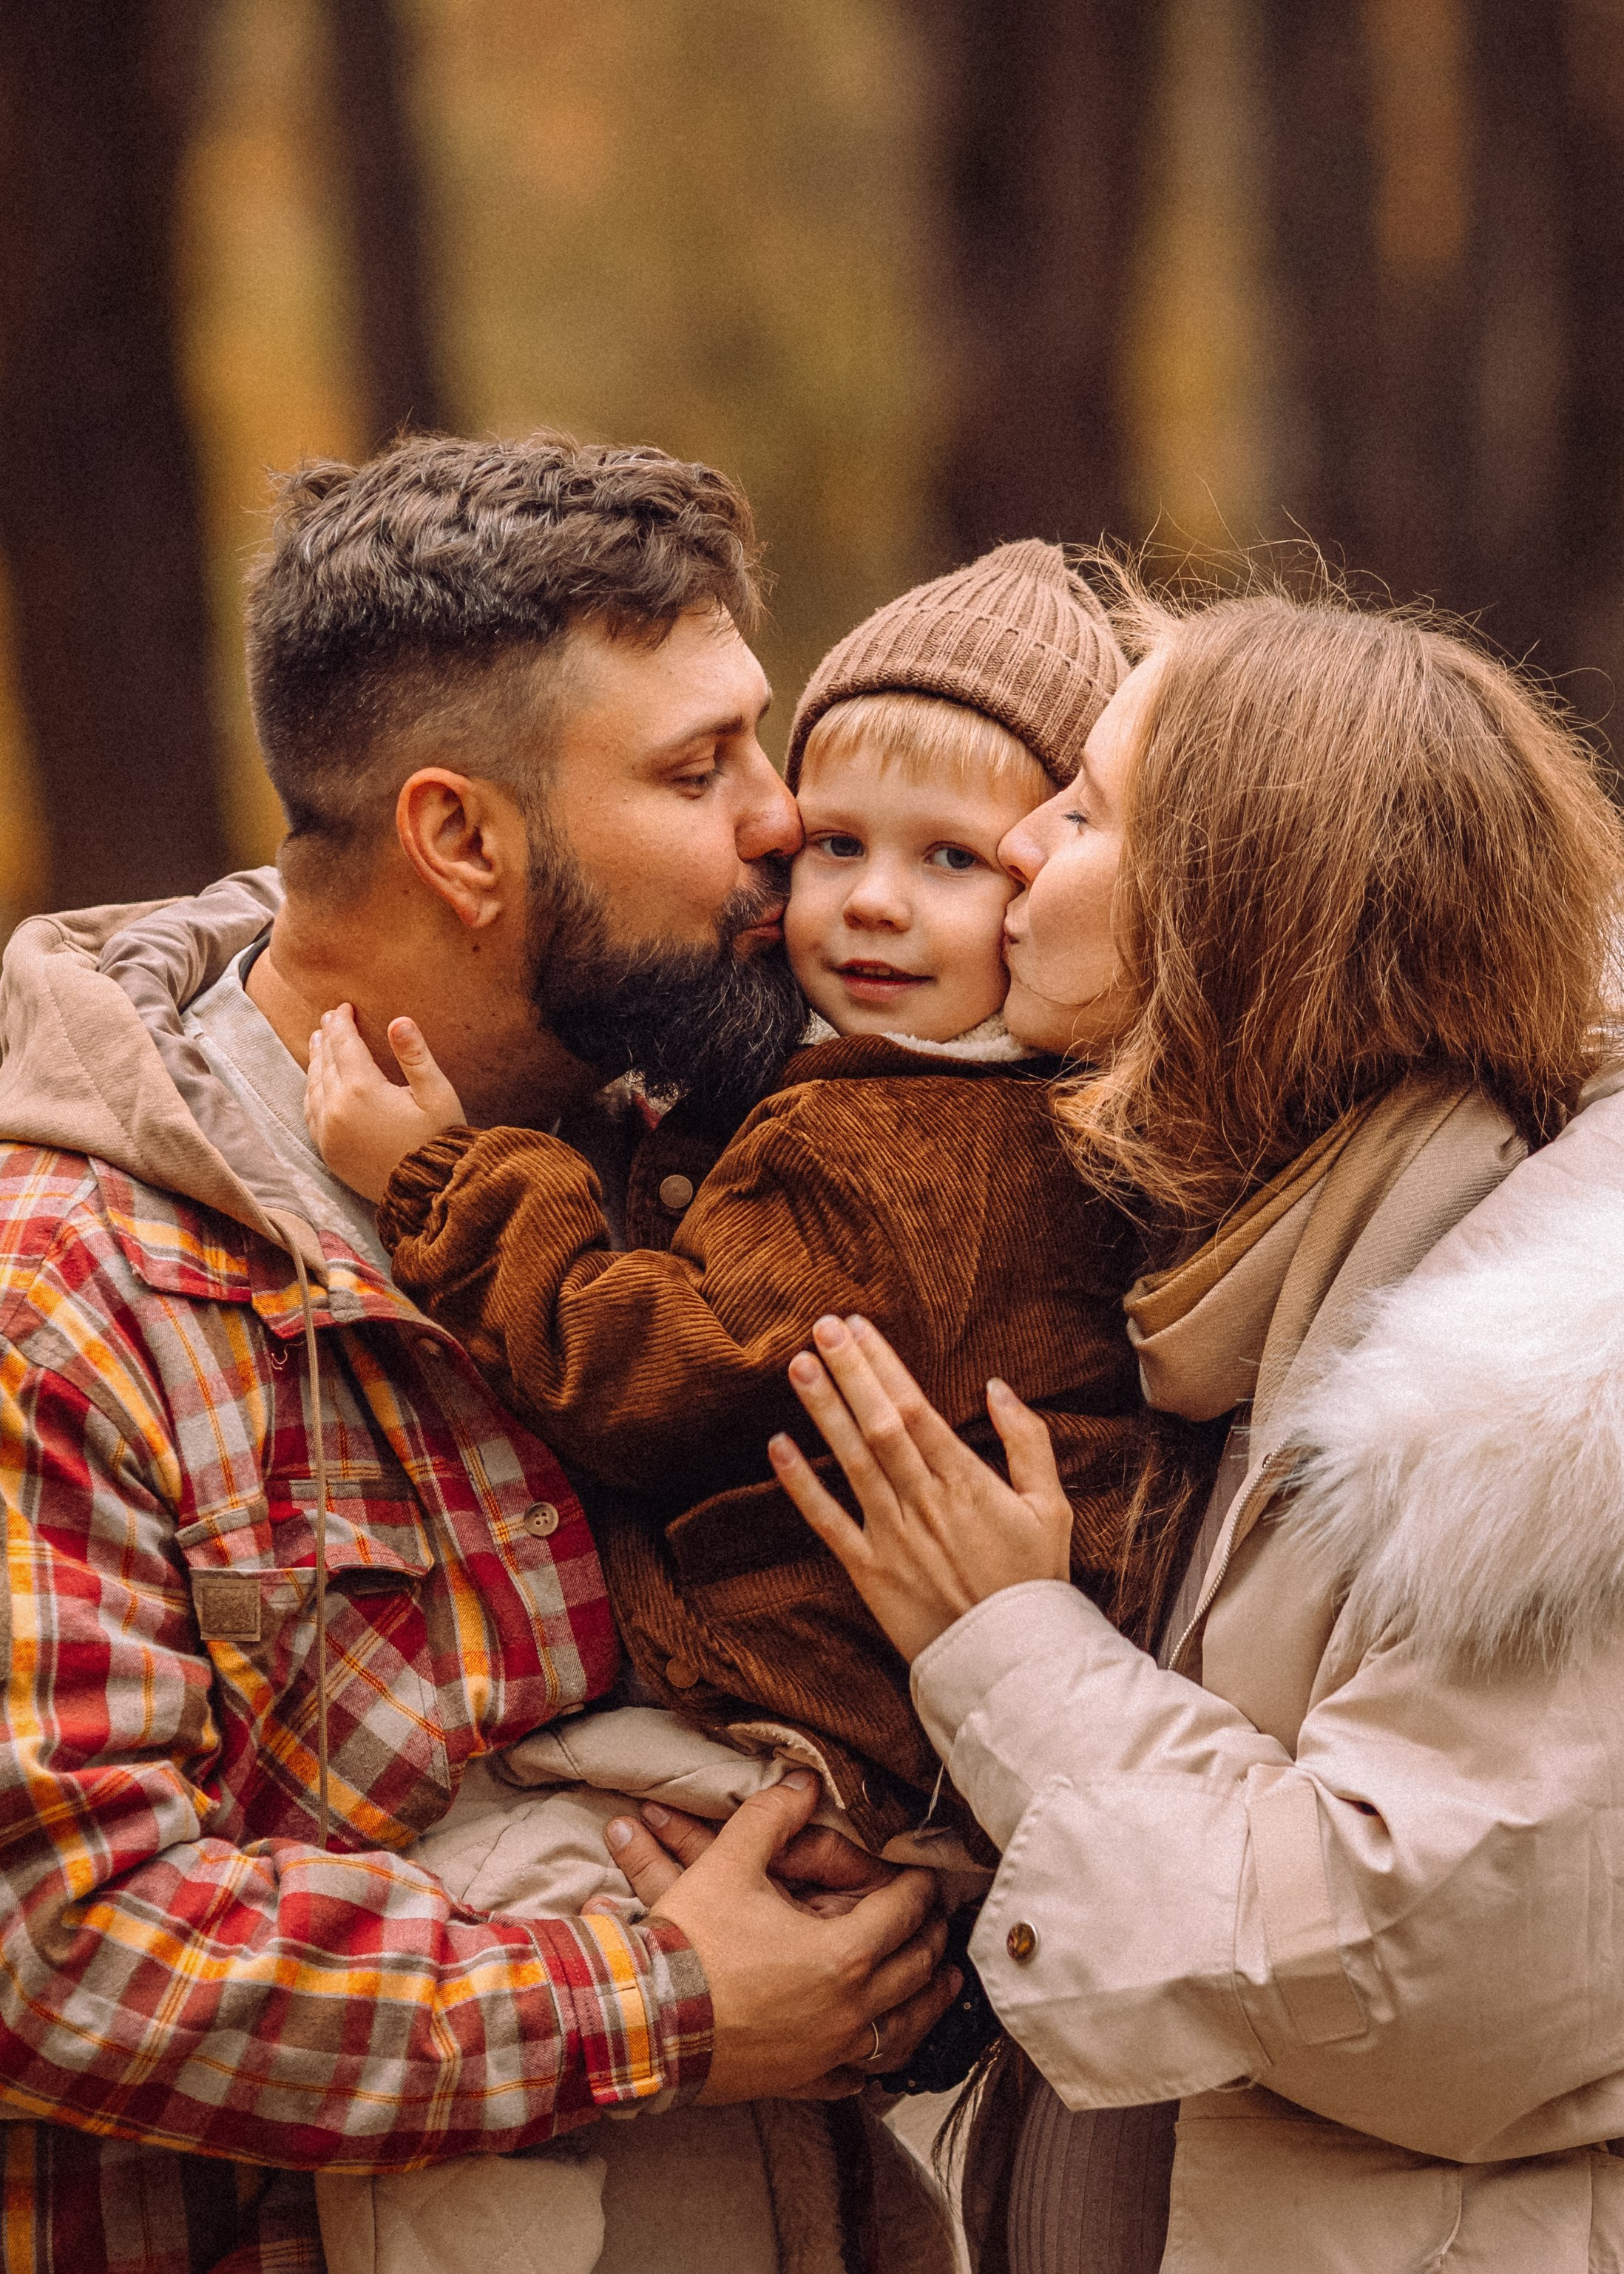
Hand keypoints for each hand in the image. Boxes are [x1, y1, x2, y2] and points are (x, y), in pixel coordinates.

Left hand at [305, 1004, 465, 1201]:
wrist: (426, 1193)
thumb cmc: (438, 1140)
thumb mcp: (437, 1095)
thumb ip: (415, 1056)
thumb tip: (399, 1020)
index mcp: (362, 1089)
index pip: (344, 1043)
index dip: (342, 1022)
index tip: (343, 1006)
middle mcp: (336, 1108)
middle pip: (325, 1061)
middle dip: (328, 1036)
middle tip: (330, 1018)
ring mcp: (327, 1132)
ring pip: (313, 1085)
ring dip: (316, 1061)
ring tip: (318, 1042)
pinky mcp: (327, 1151)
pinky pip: (311, 1112)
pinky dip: (312, 1090)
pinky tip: (317, 1083)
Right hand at [609, 1771, 958, 2102]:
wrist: (644, 2022)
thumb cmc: (689, 1945)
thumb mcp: (729, 1862)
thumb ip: (772, 1814)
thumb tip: (803, 1781)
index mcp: (843, 1954)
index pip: (904, 1912)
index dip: (919, 1886)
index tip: (925, 1874)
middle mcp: (849, 2009)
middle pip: (915, 1970)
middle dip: (931, 1938)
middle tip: (938, 1920)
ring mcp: (827, 2052)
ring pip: (900, 2032)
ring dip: (927, 2004)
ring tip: (943, 1985)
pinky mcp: (801, 2081)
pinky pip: (853, 2077)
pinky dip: (870, 2062)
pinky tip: (871, 2058)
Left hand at [768, 1314, 1071, 1662]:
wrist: (1014, 1661)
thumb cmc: (1034, 1582)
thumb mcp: (1050, 1508)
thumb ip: (1028, 1442)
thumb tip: (998, 1387)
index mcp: (966, 1482)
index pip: (916, 1409)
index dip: (884, 1365)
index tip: (860, 1327)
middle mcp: (924, 1502)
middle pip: (879, 1424)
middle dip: (850, 1372)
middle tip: (822, 1327)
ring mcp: (893, 1536)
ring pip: (851, 1462)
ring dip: (823, 1412)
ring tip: (799, 1366)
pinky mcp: (869, 1571)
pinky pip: (829, 1522)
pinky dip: (802, 1485)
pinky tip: (779, 1447)